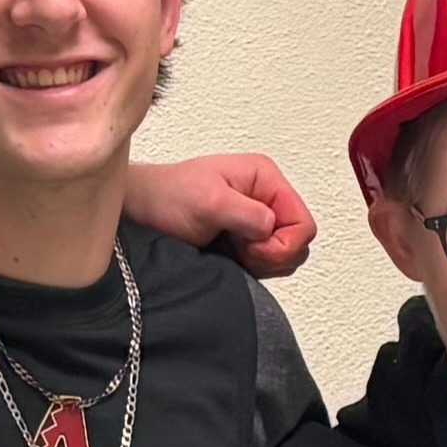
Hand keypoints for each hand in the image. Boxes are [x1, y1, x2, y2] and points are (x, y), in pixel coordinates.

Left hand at [130, 154, 317, 277]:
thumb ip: (247, 213)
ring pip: (286, 256)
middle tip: (241, 249)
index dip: (284, 243)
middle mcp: (267, 198)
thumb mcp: (208, 201)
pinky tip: (230, 257)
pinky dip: (254, 268)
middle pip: (299, 242)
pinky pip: (269, 265)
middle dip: (273, 255)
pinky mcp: (248, 242)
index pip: (304, 222)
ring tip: (232, 250)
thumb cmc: (167, 197)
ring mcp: (258, 222)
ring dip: (263, 262)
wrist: (142, 212)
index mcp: (266, 179)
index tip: (253, 247)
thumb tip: (271, 227)